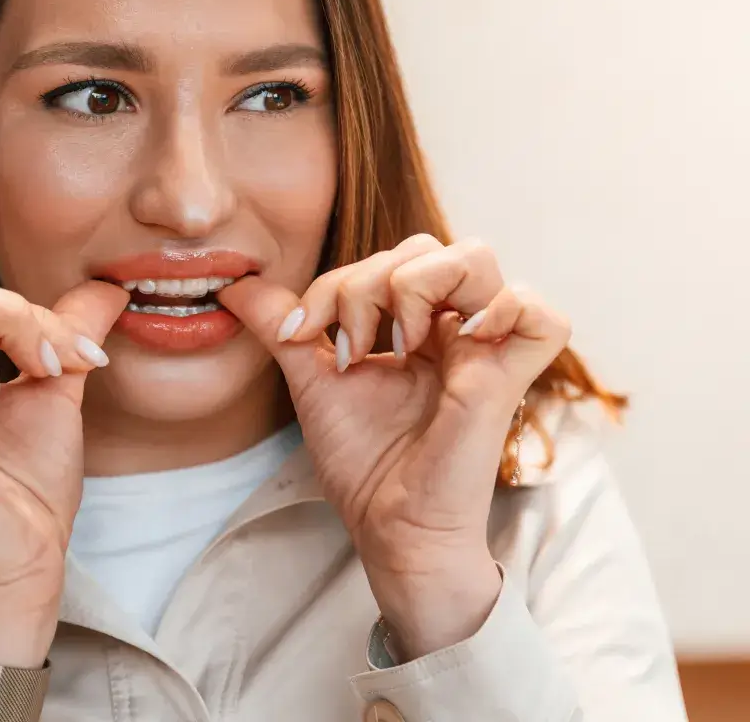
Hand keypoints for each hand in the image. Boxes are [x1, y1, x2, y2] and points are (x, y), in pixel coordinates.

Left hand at [219, 235, 570, 656]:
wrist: (387, 526)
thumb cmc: (362, 460)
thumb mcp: (310, 376)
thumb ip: (281, 322)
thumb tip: (232, 283)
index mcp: (418, 323)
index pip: (385, 258)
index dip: (333, 281)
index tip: (298, 332)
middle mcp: (455, 328)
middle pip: (425, 247)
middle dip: (367, 282)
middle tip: (347, 346)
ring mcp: (486, 349)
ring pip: (475, 258)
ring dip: (416, 286)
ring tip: (393, 347)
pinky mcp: (510, 378)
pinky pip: (542, 314)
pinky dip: (504, 308)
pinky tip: (457, 337)